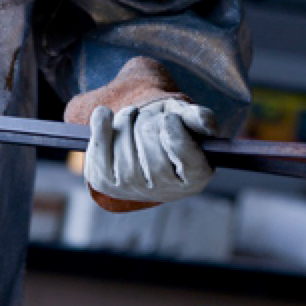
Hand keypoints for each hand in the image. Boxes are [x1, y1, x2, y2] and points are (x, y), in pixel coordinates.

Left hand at [64, 57, 217, 210]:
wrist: (141, 144)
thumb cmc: (171, 130)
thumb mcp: (188, 119)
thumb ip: (199, 118)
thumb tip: (206, 124)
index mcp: (195, 177)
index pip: (183, 152)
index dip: (174, 131)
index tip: (169, 118)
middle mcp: (165, 191)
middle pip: (151, 148)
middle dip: (148, 122)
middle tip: (149, 118)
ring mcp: (132, 190)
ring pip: (125, 147)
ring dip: (127, 121)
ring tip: (133, 118)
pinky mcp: (105, 183)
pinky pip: (99, 153)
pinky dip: (100, 128)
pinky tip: (104, 114)